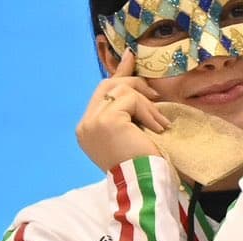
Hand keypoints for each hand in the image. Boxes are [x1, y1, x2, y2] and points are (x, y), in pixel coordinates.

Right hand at [77, 49, 169, 171]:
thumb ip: (124, 112)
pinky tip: (157, 127)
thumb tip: (135, 84)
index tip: (130, 56)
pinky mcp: (107, 120)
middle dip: (134, 83)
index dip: (118, 73)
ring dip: (146, 102)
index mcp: (86, 129)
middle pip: (108, 84)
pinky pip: (132, 100)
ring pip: (123, 89)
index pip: (100, 92)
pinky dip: (149, 111)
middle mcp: (84, 124)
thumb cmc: (138, 162)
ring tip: (159, 121)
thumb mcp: (127, 133)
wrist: (140, 182)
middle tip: (155, 94)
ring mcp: (93, 122)